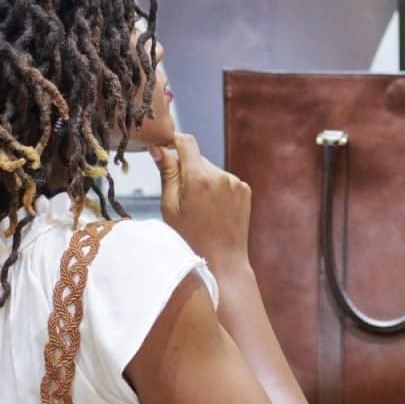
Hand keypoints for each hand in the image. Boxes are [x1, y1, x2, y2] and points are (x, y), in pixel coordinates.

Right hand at [152, 133, 251, 275]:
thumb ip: (167, 174)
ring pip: (210, 170)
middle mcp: (221, 176)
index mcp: (200, 179)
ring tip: (198, 209)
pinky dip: (216, 189)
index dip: (172, 141)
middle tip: (181, 197)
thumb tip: (159, 148)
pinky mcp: (245, 190)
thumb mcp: (170, 208)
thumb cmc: (190, 240)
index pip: (186, 142)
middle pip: (197, 158)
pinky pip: (224, 180)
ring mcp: (236, 182)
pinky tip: (212, 210)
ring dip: (202, 180)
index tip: (163, 148)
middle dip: (186, 170)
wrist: (223, 262)